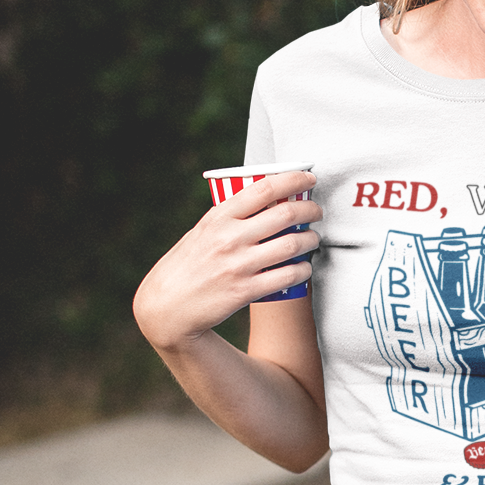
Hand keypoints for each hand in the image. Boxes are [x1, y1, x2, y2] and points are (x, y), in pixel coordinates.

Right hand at [133, 171, 320, 350]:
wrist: (167, 306)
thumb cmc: (186, 266)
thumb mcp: (201, 232)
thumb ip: (228, 218)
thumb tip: (261, 203)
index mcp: (218, 217)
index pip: (263, 188)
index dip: (292, 179)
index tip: (308, 177)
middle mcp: (230, 238)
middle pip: (285, 214)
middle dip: (310, 209)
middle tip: (316, 211)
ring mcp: (239, 265)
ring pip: (292, 245)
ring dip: (311, 239)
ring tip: (313, 239)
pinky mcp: (246, 291)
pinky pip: (287, 276)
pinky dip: (303, 270)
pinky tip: (306, 267)